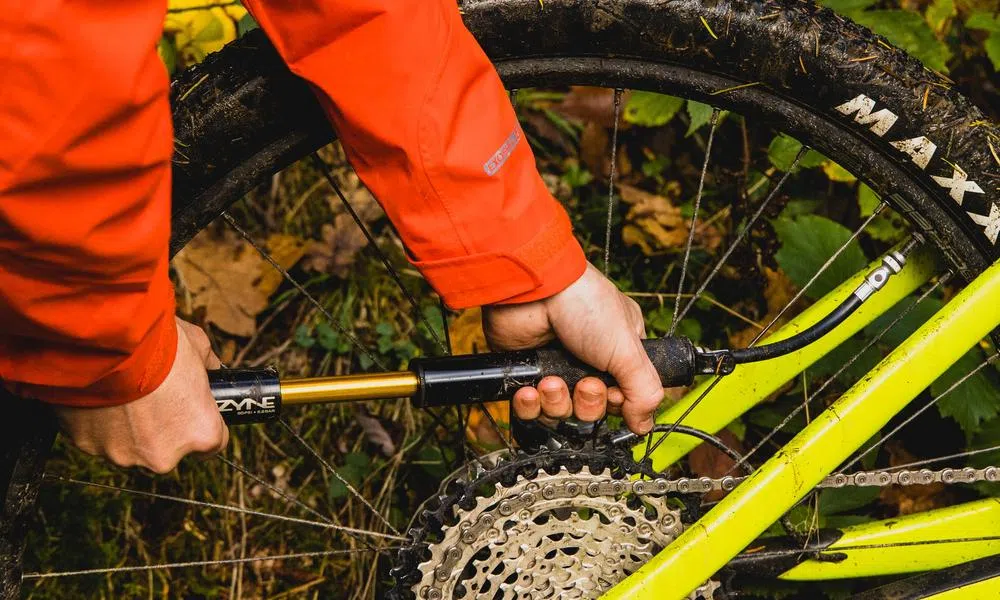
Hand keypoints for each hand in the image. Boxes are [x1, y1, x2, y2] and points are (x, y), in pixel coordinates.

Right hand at [54, 318, 228, 472]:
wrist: (104, 341)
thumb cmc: (157, 344)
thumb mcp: (197, 345)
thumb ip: (207, 365)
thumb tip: (211, 368)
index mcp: (202, 433)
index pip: (213, 443)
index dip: (201, 423)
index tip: (192, 410)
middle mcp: (165, 455)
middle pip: (169, 447)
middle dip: (162, 426)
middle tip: (152, 395)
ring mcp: (125, 455)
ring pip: (131, 445)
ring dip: (128, 427)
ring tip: (122, 393)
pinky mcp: (88, 447)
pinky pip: (99, 438)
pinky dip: (99, 422)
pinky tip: (100, 396)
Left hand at [483, 263, 663, 433]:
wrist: (534, 290)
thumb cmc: (584, 304)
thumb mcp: (628, 349)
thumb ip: (643, 391)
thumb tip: (645, 425)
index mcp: (618, 353)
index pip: (622, 399)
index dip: (616, 404)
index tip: (613, 393)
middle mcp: (587, 362)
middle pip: (591, 410)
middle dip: (586, 403)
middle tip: (584, 383)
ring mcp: (555, 367)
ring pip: (560, 412)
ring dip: (557, 402)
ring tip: (552, 381)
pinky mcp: (528, 373)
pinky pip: (530, 408)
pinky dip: (530, 405)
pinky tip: (531, 389)